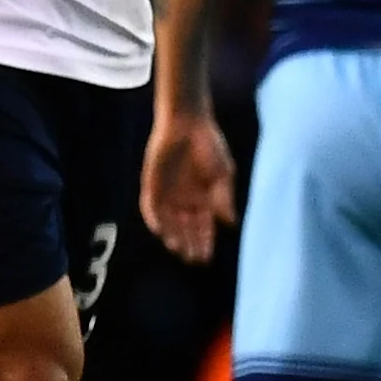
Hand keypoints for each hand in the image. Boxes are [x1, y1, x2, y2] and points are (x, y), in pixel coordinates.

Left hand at [140, 106, 237, 259]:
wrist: (187, 123)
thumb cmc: (210, 145)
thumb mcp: (223, 173)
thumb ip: (224, 197)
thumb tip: (231, 222)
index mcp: (204, 199)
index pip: (204, 227)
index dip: (205, 243)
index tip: (206, 257)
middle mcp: (184, 200)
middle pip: (186, 229)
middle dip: (189, 244)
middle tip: (192, 258)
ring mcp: (167, 194)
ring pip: (168, 222)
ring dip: (172, 236)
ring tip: (177, 248)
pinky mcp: (151, 185)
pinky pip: (150, 207)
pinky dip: (154, 219)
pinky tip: (160, 230)